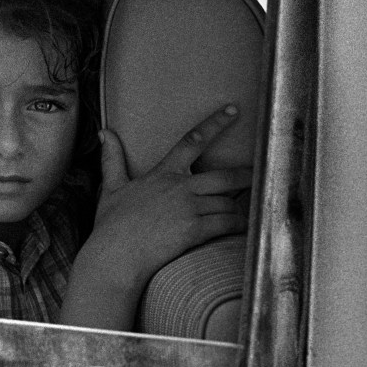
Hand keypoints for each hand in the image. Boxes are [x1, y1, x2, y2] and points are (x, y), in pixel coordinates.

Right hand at [96, 104, 249, 283]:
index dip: (215, 123)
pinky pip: (227, 223)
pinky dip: (238, 225)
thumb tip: (104, 132)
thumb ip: (112, 158)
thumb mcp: (111, 188)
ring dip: (240, 208)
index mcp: (162, 174)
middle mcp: (179, 187)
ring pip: (228, 202)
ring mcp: (188, 209)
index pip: (192, 141)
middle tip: (262, 174)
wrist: (114, 256)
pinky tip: (243, 228)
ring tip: (247, 212)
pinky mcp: (194, 230)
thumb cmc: (111, 225)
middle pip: (224, 176)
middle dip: (246, 175)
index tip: (234, 110)